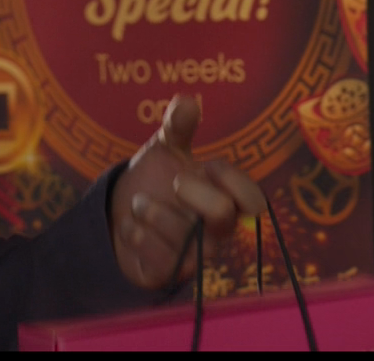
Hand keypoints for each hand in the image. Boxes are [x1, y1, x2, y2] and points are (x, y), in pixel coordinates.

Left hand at [108, 95, 264, 289]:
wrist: (120, 216)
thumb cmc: (154, 181)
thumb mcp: (165, 150)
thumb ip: (178, 127)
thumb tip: (187, 99)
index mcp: (224, 198)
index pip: (253, 200)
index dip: (234, 181)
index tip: (208, 165)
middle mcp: (215, 231)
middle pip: (224, 217)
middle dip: (196, 193)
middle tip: (175, 181)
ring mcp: (194, 255)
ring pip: (183, 236)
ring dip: (150, 210)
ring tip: (138, 203)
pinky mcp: (169, 275)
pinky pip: (157, 257)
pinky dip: (136, 232)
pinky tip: (130, 226)